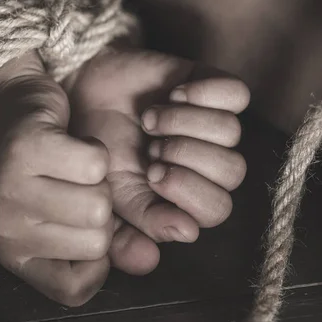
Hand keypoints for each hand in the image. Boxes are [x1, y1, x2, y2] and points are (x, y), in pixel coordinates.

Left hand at [0, 52, 114, 305]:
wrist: (5, 105)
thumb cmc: (44, 166)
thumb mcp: (73, 215)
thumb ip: (115, 242)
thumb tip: (151, 260)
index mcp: (15, 254)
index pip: (75, 288)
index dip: (98, 260)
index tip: (87, 229)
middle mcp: (5, 229)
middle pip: (97, 241)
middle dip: (102, 208)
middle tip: (75, 185)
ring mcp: (10, 189)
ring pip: (99, 204)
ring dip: (99, 178)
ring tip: (74, 165)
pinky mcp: (25, 148)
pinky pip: (93, 164)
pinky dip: (95, 149)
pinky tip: (72, 141)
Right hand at [67, 47, 249, 274]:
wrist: (84, 97)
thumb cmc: (99, 151)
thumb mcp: (112, 196)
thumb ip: (142, 225)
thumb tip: (188, 233)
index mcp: (191, 197)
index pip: (218, 209)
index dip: (188, 190)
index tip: (150, 173)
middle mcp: (210, 164)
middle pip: (233, 170)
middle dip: (186, 155)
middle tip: (150, 147)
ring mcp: (215, 125)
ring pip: (231, 131)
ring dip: (184, 122)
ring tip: (150, 119)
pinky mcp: (215, 88)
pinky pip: (237, 94)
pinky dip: (205, 93)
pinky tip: (174, 94)